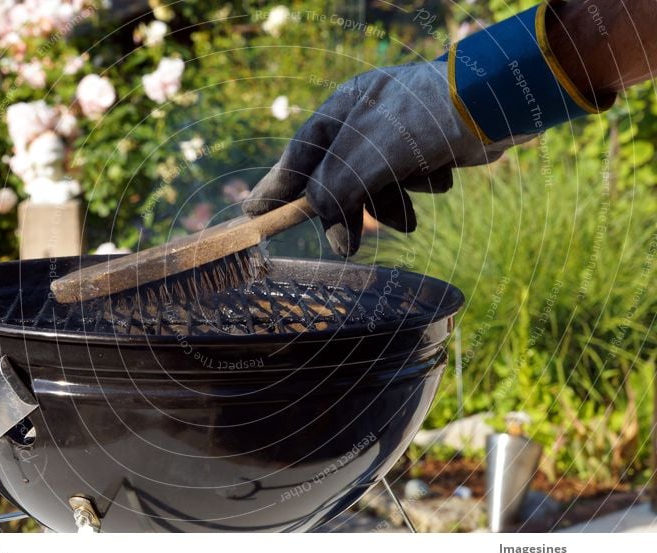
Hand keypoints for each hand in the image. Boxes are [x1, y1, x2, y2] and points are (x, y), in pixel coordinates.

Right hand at [243, 61, 514, 255]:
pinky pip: (404, 179)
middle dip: (345, 212)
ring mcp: (393, 133)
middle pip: (336, 176)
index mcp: (343, 110)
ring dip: (387, 207)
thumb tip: (314, 212)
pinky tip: (439, 182)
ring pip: (372, 183)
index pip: (300, 154)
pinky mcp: (421, 146)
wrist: (497, 103)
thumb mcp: (372, 155)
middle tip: (347, 248)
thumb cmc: (427, 120)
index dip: (277, 186)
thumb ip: (336, 186)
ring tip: (408, 223)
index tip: (256, 214)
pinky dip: (416, 188)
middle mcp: (364, 120)